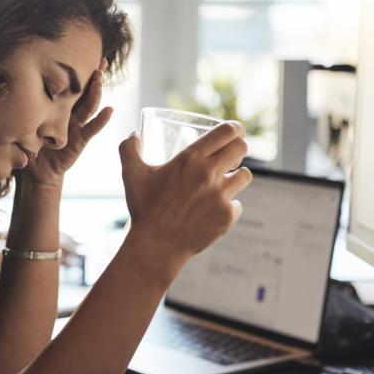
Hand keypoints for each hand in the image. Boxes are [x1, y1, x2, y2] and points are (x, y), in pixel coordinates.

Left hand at [20, 60, 110, 186]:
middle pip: (84, 91)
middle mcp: (69, 113)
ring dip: (96, 91)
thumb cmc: (26, 144)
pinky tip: (109, 110)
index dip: (76, 71)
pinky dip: (101, 120)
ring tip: (100, 77)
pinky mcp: (79, 141)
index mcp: (57, 106)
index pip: (68, 85)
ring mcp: (76, 126)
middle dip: (93, 75)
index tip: (81, 52)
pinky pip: (92, 129)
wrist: (34, 172)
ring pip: (89, 105)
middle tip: (100, 60)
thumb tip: (4, 81)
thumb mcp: (22, 120)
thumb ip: (20, 105)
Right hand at [118, 121, 252, 274]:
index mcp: (190, 158)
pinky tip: (215, 209)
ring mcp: (221, 196)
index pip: (226, 132)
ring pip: (245, 176)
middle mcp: (209, 174)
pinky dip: (228, 206)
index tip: (235, 131)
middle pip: (241, 148)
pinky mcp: (227, 216)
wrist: (156, 245)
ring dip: (236, 176)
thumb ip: (128, 149)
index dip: (235, 128)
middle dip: (238, 148)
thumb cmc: (144, 208)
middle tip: (230, 156)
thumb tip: (134, 134)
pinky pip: (237, 204)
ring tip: (225, 182)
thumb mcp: (131, 174)